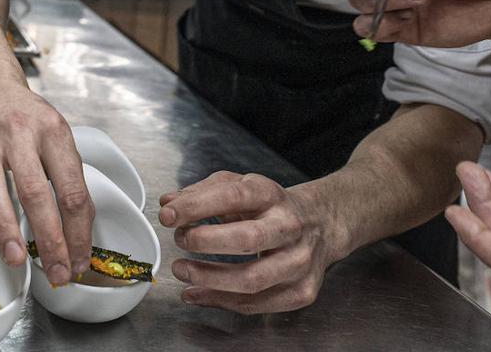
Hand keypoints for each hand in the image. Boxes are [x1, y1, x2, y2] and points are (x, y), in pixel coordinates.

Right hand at [0, 82, 92, 285]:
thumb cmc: (24, 115)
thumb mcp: (56, 136)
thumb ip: (68, 176)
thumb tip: (79, 233)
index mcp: (52, 131)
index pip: (71, 188)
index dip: (78, 230)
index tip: (77, 260)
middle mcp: (17, 131)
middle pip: (35, 189)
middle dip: (48, 236)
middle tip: (55, 272)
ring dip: (4, 225)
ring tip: (15, 258)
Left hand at [159, 172, 329, 313]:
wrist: (321, 224)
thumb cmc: (271, 206)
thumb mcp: (240, 186)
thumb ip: (202, 193)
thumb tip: (168, 203)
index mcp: (271, 195)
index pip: (233, 197)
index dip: (197, 206)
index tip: (169, 214)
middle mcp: (289, 227)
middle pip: (247, 239)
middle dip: (205, 242)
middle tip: (179, 241)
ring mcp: (299, 262)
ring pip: (252, 280)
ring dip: (209, 279)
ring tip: (182, 271)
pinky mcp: (302, 291)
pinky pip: (256, 304)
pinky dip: (220, 301)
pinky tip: (198, 293)